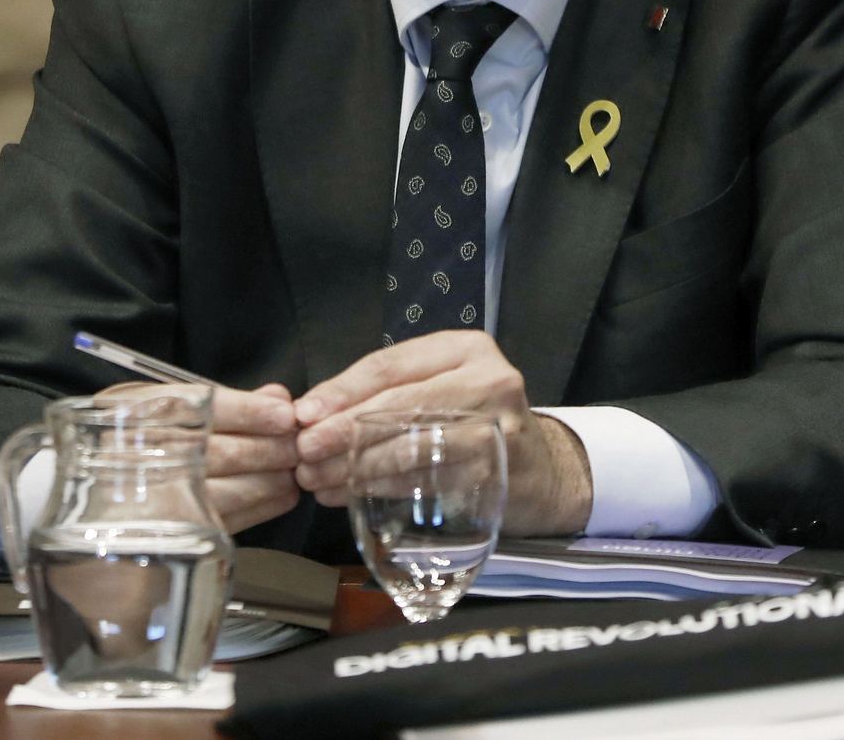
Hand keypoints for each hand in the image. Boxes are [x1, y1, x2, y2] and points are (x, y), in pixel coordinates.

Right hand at [107, 380, 300, 534]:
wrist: (83, 486)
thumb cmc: (136, 434)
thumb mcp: (165, 401)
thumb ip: (224, 400)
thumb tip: (278, 399)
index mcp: (143, 414)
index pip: (205, 410)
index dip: (251, 412)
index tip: (285, 415)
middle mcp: (147, 456)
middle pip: (222, 453)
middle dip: (269, 449)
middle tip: (299, 446)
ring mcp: (157, 499)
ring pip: (226, 491)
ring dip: (269, 481)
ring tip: (294, 471)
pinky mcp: (171, 533)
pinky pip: (222, 521)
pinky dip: (259, 508)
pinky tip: (281, 496)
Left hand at [290, 332, 592, 535]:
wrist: (540, 471)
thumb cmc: (473, 422)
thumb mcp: (440, 387)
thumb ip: (386, 392)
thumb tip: (311, 414)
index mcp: (467, 348)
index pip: (391, 364)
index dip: (342, 390)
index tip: (303, 415)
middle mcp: (489, 379)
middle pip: (400, 404)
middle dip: (344, 430)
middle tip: (304, 453)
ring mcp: (498, 427)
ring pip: (411, 445)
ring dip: (356, 466)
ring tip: (318, 480)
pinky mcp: (497, 472)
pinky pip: (427, 481)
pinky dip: (382, 489)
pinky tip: (352, 495)